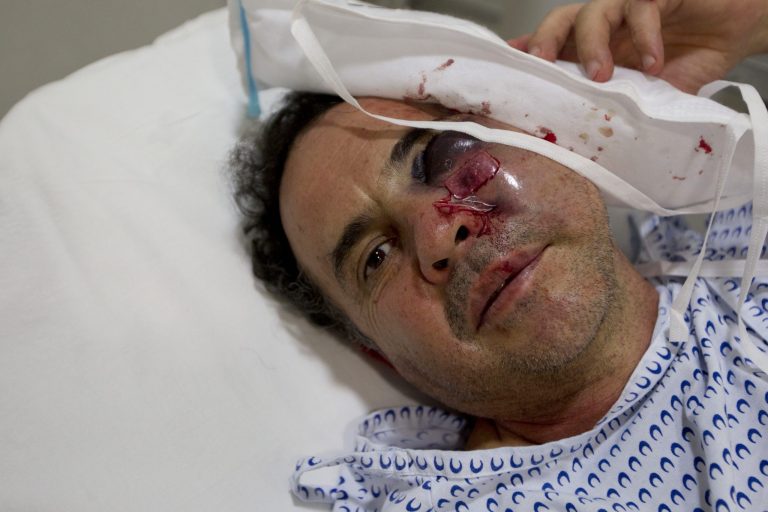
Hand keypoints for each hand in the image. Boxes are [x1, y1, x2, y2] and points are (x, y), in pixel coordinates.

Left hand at [508, 0, 767, 92]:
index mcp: (594, 46)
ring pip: (593, 11)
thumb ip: (620, 107)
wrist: (736, 32)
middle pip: (560, 21)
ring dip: (592, 44)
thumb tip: (591, 145)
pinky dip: (644, 36)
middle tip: (540, 66)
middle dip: (545, 41)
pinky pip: (640, 7)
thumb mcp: (649, 95)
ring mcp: (628, 6)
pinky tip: (654, 63)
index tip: (507, 69)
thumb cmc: (687, 63)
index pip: (553, 45)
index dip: (528, 52)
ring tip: (600, 75)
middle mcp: (604, 24)